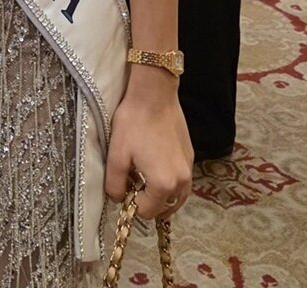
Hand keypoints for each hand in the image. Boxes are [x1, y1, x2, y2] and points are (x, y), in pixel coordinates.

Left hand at [105, 72, 192, 219]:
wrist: (154, 95)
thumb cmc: (133, 123)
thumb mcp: (116, 156)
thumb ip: (115, 184)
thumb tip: (118, 199)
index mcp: (164, 184)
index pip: (148, 212)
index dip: (132, 203)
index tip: (125, 185)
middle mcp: (182, 181)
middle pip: (165, 208)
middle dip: (148, 202)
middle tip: (134, 182)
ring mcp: (189, 169)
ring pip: (176, 197)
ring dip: (161, 195)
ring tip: (144, 176)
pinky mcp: (190, 157)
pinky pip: (182, 182)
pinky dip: (170, 183)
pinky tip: (155, 165)